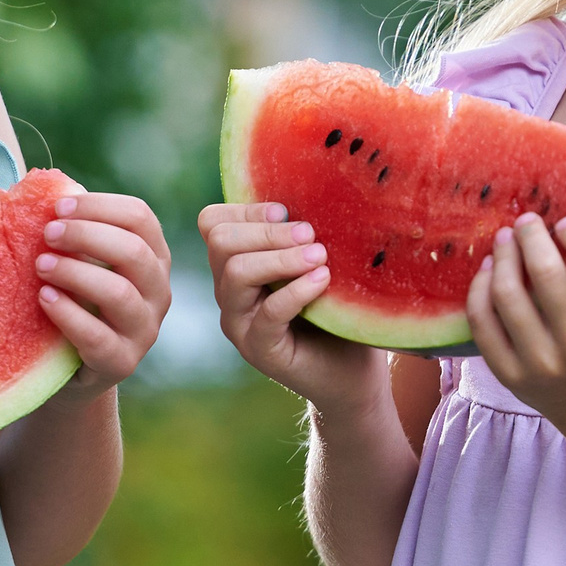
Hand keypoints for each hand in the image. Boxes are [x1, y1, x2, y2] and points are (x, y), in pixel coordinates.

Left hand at [36, 189, 172, 399]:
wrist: (71, 368)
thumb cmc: (75, 299)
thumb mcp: (81, 261)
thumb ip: (74, 229)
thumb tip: (48, 188)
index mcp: (153, 256)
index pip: (140, 217)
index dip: (99, 206)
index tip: (59, 207)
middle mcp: (158, 290)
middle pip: (134, 250)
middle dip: (87, 235)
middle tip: (47, 233)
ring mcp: (145, 329)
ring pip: (120, 293)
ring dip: (76, 272)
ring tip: (41, 266)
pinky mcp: (122, 362)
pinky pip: (98, 337)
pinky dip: (68, 314)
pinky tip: (45, 299)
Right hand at [199, 201, 384, 416]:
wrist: (352, 373)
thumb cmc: (338, 310)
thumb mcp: (319, 261)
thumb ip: (305, 233)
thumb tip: (314, 192)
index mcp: (236, 263)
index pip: (213, 222)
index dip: (246, 209)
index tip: (287, 213)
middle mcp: (229, 291)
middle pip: (220, 241)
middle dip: (267, 232)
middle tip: (312, 234)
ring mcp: (239, 323)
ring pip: (236, 272)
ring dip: (282, 258)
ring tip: (320, 256)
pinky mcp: (260, 350)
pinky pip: (268, 312)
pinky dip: (297, 290)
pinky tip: (323, 280)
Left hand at [469, 215, 565, 432]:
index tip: (565, 221)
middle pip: (546, 279)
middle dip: (532, 239)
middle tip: (527, 220)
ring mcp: (541, 365)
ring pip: (508, 298)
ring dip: (503, 258)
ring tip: (505, 238)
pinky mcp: (508, 376)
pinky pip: (483, 324)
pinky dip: (479, 290)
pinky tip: (487, 268)